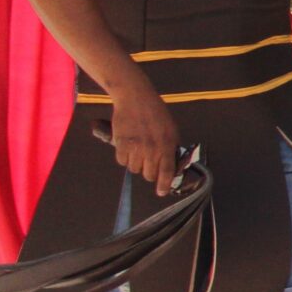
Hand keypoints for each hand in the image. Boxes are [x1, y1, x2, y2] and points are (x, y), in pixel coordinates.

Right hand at [107, 81, 181, 196]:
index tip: (161, 192)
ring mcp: (136, 147)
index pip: (167, 171)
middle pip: (149, 174)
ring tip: (138, 150)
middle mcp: (152, 148)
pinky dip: (124, 157)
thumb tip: (170, 167)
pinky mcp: (121, 144)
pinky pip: (121, 161)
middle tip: (148, 162)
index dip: (164, 184)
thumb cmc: (156, 113)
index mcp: (167, 144)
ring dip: (136, 163)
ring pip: (134, 169)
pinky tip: (128, 146)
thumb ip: (170, 148)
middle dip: (149, 172)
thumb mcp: (171, 129)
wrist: (135, 99)